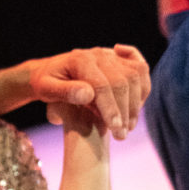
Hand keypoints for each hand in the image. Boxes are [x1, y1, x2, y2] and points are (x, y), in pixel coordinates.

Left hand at [29, 44, 148, 139]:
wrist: (49, 71)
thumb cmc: (45, 84)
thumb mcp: (46, 89)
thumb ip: (64, 92)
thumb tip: (87, 94)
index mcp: (80, 60)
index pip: (101, 85)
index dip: (110, 107)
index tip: (114, 128)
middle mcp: (98, 54)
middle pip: (122, 80)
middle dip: (125, 110)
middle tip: (122, 135)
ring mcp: (111, 55)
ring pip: (135, 75)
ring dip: (136, 102)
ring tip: (129, 126)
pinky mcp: (119, 59)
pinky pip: (140, 68)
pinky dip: (143, 87)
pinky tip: (137, 106)